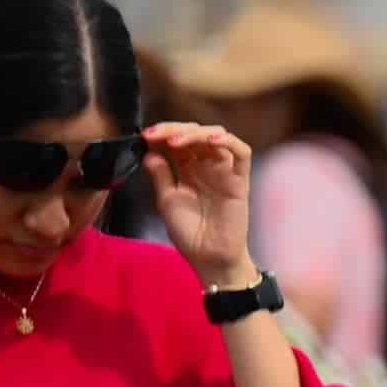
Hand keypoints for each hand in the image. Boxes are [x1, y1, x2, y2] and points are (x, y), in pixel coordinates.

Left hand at [140, 121, 255, 285]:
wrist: (209, 258)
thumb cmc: (190, 234)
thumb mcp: (166, 200)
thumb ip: (160, 174)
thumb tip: (150, 151)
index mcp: (188, 169)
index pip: (177, 140)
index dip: (162, 133)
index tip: (145, 135)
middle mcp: (207, 166)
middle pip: (194, 133)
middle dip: (173, 128)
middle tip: (155, 134)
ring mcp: (225, 171)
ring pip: (216, 136)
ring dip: (195, 132)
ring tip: (175, 140)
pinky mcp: (240, 180)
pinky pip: (242, 153)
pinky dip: (228, 141)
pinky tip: (210, 141)